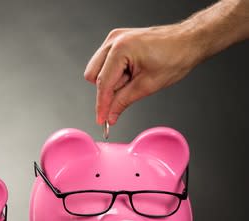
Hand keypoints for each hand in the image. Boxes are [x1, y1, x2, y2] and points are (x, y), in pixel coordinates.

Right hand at [84, 25, 198, 125]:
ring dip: (111, 80)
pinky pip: (104, 62)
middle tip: (128, 90)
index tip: (101, 119)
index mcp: (121, 49)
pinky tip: (131, 72)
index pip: (103, 83)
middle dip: (108, 89)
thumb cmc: (175, 56)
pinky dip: (114, 72)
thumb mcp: (148, 86)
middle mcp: (114, 40)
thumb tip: (110, 115)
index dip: (102, 105)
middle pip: (93, 76)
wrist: (188, 41)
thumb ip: (123, 102)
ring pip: (97, 70)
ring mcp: (114, 39)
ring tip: (133, 78)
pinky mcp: (117, 41)